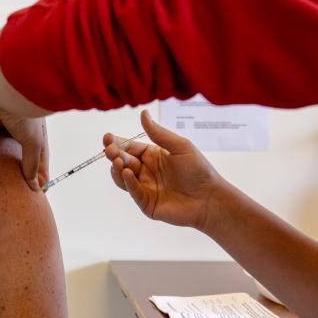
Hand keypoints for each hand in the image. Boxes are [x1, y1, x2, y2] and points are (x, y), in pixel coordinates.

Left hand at [0, 86, 48, 190]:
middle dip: (20, 173)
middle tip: (19, 193)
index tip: (38, 193)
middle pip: (21, 157)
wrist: (1, 93)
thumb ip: (32, 164)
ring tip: (1, 186)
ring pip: (4, 152)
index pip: (39, 159)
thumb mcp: (34, 142)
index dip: (39, 175)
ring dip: (3, 164)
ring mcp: (4, 128)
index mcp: (36, 133)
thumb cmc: (23, 113)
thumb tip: (34, 186)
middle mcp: (22, 131)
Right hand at [103, 110, 230, 230]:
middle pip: (123, 161)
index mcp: (152, 155)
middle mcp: (146, 171)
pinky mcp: (146, 203)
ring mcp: (145, 187)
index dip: (117, 142)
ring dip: (117, 168)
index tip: (107, 138)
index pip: (129, 147)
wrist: (210, 198)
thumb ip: (158, 133)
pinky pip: (133, 192)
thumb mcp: (179, 146)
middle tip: (109, 149)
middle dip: (114, 154)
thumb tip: (143, 113)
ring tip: (117, 161)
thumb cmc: (198, 171)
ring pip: (122, 177)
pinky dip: (128, 182)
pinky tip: (127, 173)